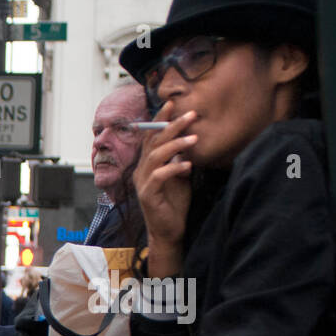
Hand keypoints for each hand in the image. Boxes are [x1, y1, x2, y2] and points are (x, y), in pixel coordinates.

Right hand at [134, 101, 196, 276]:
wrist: (169, 231)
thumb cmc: (174, 204)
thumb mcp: (179, 176)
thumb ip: (179, 159)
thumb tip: (188, 140)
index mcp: (147, 165)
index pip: (151, 137)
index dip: (160, 119)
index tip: (173, 103)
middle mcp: (141, 171)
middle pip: (154, 142)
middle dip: (172, 125)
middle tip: (191, 114)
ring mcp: (143, 183)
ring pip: (156, 156)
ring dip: (176, 145)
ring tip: (194, 139)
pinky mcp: (148, 195)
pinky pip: (160, 176)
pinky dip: (174, 168)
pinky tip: (188, 165)